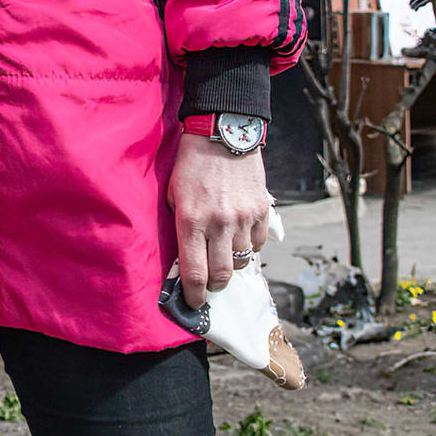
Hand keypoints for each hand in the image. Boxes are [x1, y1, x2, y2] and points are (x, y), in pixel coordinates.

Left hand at [169, 138, 271, 308]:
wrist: (223, 132)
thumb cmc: (191, 164)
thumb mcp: (174, 193)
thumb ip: (180, 224)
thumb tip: (185, 256)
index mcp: (191, 221)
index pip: (194, 273)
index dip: (194, 295)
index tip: (193, 303)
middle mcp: (218, 224)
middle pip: (221, 275)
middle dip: (214, 286)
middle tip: (209, 284)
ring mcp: (243, 218)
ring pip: (241, 262)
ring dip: (232, 264)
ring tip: (223, 255)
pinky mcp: (261, 210)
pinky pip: (257, 244)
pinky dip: (249, 247)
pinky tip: (239, 237)